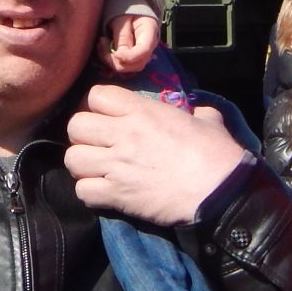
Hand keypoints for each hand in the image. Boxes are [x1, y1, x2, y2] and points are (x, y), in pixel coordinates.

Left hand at [64, 84, 246, 224]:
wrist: (219, 192)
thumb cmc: (216, 153)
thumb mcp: (208, 119)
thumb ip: (197, 111)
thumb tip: (199, 112)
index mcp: (142, 110)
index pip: (96, 95)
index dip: (98, 105)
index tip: (107, 116)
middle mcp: (122, 134)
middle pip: (75, 125)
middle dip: (83, 135)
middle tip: (98, 144)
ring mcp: (116, 165)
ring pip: (72, 158)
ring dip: (82, 164)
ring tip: (96, 169)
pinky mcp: (117, 195)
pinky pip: (82, 191)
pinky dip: (89, 192)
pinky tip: (103, 191)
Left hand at [96, 12, 159, 74]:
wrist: (132, 10)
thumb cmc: (127, 11)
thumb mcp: (123, 19)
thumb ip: (122, 36)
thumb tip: (118, 56)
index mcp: (149, 33)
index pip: (144, 51)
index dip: (129, 57)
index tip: (115, 54)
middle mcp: (149, 47)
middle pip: (137, 64)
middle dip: (116, 61)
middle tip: (102, 45)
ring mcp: (142, 54)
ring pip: (129, 68)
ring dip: (111, 61)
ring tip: (101, 44)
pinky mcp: (133, 58)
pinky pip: (123, 65)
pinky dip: (110, 60)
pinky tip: (102, 48)